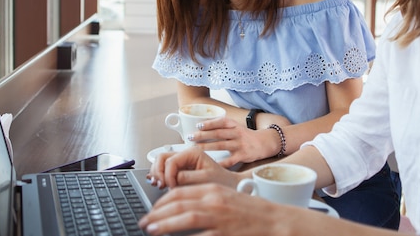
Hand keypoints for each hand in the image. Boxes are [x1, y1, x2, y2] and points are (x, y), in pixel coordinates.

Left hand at [138, 183, 309, 235]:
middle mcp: (214, 200)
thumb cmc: (250, 212)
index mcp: (213, 189)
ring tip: (151, 230)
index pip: (180, 192)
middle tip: (145, 222)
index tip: (152, 211)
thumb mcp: (225, 199)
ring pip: (185, 217)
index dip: (161, 202)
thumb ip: (204, 201)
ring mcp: (219, 217)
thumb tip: (180, 209)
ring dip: (165, 224)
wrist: (274, 221)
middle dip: (157, 213)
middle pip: (178, 203)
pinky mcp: (224, 232)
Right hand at [148, 146, 241, 188]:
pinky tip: (162, 185)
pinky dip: (160, 177)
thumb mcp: (206, 179)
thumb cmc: (222, 181)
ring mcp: (182, 162)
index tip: (170, 187)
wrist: (230, 185)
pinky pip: (164, 170)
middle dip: (159, 172)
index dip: (167, 175)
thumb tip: (173, 178)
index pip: (170, 161)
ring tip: (161, 186)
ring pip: (160, 163)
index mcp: (192, 153)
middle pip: (161, 158)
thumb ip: (189, 177)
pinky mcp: (180, 169)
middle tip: (161, 185)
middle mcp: (185, 155)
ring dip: (158, 174)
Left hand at [189, 116, 288, 165]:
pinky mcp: (244, 155)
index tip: (197, 125)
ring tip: (195, 148)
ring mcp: (240, 144)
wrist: (266, 143)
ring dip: (207, 146)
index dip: (209, 123)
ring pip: (221, 145)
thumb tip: (202, 128)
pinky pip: (230, 160)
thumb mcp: (237, 127)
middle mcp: (237, 133)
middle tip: (190, 137)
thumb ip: (223, 128)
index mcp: (235, 125)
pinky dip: (220, 162)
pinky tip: (211, 164)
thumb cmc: (247, 136)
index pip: (221, 122)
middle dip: (203, 135)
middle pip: (218, 133)